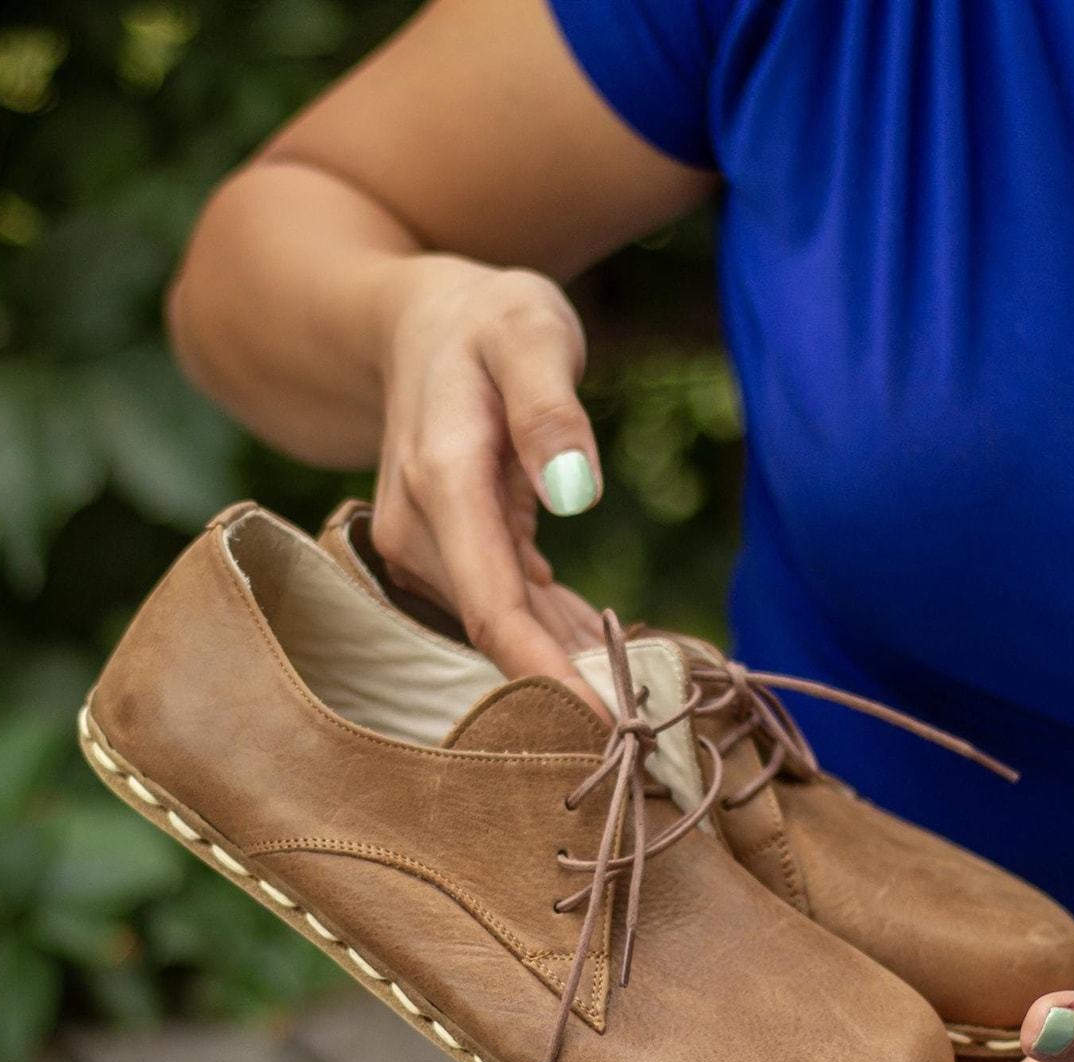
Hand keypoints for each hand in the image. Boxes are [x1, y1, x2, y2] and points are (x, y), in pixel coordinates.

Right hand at [371, 256, 605, 696]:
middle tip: (655, 719)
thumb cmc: (486, 320)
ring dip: (571, 661)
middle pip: (499, 634)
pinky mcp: (446, 559)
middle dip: (572, 682)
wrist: (418, 325)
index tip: (605, 729)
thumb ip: (549, 406)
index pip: (494, 609)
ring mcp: (426, 552)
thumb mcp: (529, 331)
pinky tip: (606, 645)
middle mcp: (419, 533)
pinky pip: (508, 610)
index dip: (549, 677)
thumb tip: (573, 489)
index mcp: (442, 484)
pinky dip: (558, 633)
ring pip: (505, 630)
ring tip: (644, 686)